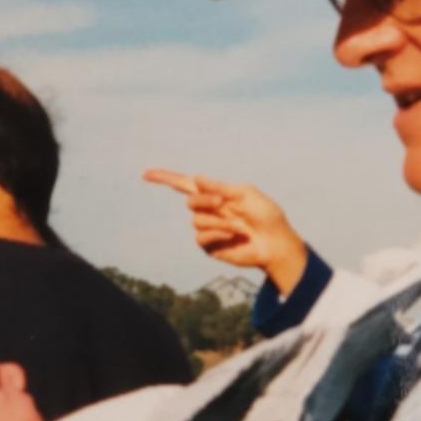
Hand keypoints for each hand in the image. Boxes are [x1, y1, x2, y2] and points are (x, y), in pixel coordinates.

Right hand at [144, 169, 307, 295]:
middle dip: (206, 200)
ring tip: (240, 226)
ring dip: (219, 221)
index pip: (185, 185)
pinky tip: (235, 236)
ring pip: (197, 220)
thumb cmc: (266, 216)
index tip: (145, 174)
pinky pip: (202, 237)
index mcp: (216, 194)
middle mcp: (209, 211)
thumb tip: (196, 178)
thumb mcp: (245, 194)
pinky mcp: (210, 246)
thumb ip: (219, 187)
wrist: (275, 242)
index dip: (165, 178)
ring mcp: (208, 229)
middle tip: (224, 203)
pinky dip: (218, 233)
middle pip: (191, 202)